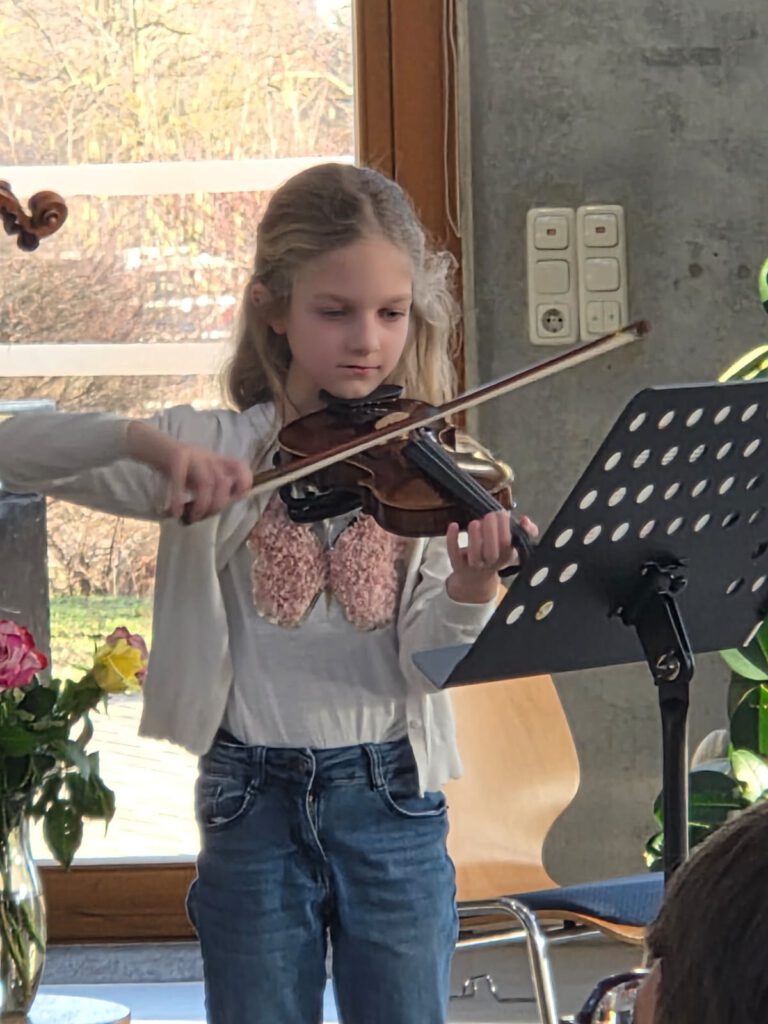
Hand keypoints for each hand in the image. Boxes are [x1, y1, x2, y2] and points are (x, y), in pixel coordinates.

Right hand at [126, 421, 252, 521]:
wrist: (147, 444)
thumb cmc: (172, 464)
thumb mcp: (195, 473)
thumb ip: (207, 487)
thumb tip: (217, 507)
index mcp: (214, 459)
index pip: (240, 466)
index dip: (244, 483)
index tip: (237, 499)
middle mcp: (207, 455)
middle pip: (223, 481)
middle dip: (217, 504)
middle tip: (204, 515)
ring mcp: (192, 454)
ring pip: (207, 481)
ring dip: (202, 504)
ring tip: (193, 516)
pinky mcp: (175, 456)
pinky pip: (180, 480)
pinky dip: (178, 499)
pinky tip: (176, 512)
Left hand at [446, 511, 538, 603]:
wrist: (475, 580)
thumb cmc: (496, 555)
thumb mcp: (512, 546)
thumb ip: (525, 531)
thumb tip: (525, 520)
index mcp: (505, 556)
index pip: (508, 545)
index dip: (506, 528)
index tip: (502, 513)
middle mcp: (490, 563)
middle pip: (492, 552)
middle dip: (491, 532)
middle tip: (489, 516)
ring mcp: (473, 565)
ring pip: (474, 555)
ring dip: (474, 538)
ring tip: (475, 522)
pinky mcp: (457, 564)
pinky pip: (454, 554)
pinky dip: (452, 540)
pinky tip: (453, 525)